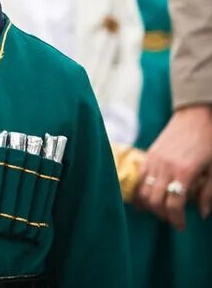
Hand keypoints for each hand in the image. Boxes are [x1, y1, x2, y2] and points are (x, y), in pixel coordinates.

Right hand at [138, 105, 211, 228]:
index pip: (173, 205)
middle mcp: (164, 167)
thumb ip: (209, 192)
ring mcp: (154, 160)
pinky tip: (150, 197)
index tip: (181, 227)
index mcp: (184, 172)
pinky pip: (139, 178)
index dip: (176, 219)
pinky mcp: (149, 155)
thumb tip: (202, 213)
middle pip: (155, 201)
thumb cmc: (210, 141)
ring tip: (161, 210)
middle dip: (162, 215)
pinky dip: (142, 191)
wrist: (196, 116)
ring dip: (150, 205)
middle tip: (172, 220)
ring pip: (143, 191)